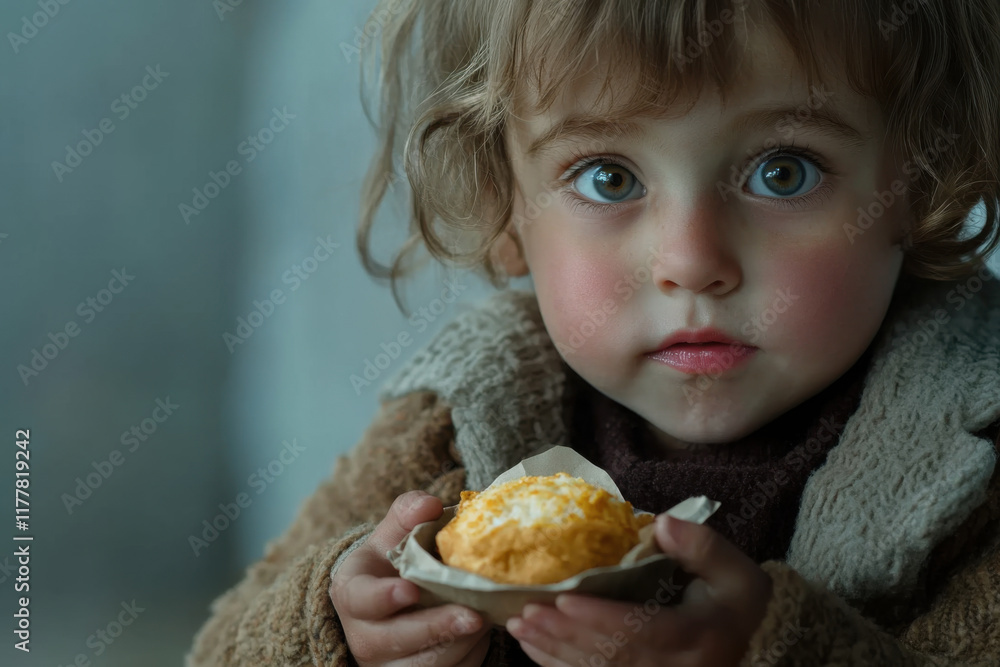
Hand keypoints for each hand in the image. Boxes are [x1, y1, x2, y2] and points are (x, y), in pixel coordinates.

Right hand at [331, 491, 491, 666]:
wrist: (392, 597)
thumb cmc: (393, 561)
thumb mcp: (394, 532)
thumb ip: (408, 513)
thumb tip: (430, 504)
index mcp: (352, 592)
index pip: (361, 599)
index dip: (383, 597)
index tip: (410, 589)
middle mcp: (363, 635)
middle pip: (396, 640)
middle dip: (436, 629)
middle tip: (473, 616)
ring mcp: (386, 663)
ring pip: (425, 664)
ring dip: (461, 643)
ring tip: (486, 616)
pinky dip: (469, 656)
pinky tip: (482, 633)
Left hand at [505, 514, 772, 666]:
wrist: (753, 643)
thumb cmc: (738, 604)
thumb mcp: (736, 570)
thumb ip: (703, 546)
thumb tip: (662, 524)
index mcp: (695, 639)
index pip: (640, 633)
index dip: (599, 619)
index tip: (563, 599)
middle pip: (610, 657)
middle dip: (563, 635)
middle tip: (525, 612)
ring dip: (554, 652)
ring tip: (519, 626)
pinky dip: (560, 666)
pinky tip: (534, 648)